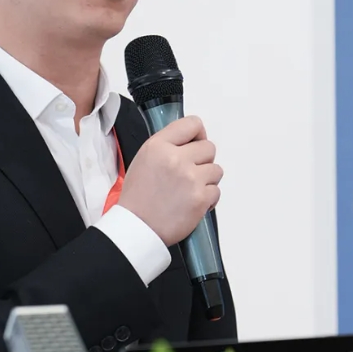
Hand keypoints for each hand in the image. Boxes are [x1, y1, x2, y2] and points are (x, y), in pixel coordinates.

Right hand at [118, 116, 222, 246]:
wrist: (136, 227)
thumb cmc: (138, 198)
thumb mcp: (144, 159)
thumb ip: (167, 146)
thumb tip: (191, 142)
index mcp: (158, 145)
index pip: (193, 124)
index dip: (197, 135)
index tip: (194, 144)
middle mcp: (176, 158)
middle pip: (209, 147)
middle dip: (202, 160)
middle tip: (189, 173)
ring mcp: (190, 178)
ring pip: (216, 170)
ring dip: (206, 180)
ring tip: (188, 190)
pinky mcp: (200, 198)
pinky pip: (216, 191)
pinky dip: (207, 198)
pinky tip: (192, 203)